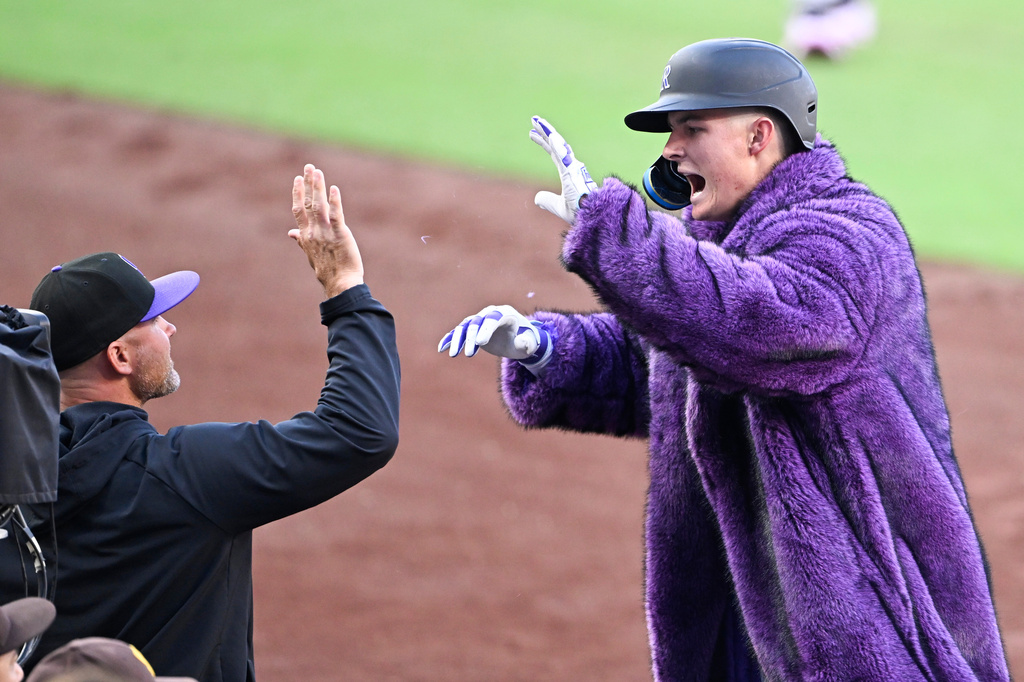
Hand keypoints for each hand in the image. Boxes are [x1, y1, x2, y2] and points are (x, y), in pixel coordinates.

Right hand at [290, 164, 363, 297]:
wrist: (340, 283)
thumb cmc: (327, 269)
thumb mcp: (310, 253)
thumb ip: (301, 240)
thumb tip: (291, 233)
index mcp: (306, 236)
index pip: (298, 210)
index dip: (297, 193)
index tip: (297, 179)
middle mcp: (313, 232)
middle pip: (308, 203)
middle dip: (308, 184)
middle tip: (308, 167)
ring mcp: (326, 233)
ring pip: (319, 206)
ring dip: (318, 187)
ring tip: (317, 172)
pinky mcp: (340, 234)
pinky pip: (336, 215)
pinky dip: (335, 201)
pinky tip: (334, 189)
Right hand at [438, 305, 554, 373]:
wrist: (518, 338)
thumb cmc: (525, 340)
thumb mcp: (530, 344)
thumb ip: (527, 344)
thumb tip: (521, 342)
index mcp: (505, 314)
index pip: (493, 319)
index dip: (486, 329)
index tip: (480, 343)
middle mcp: (490, 313)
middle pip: (477, 322)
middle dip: (471, 337)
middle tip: (468, 354)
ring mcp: (480, 320)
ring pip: (465, 327)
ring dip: (458, 340)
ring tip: (454, 355)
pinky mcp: (472, 328)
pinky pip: (458, 332)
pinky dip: (450, 339)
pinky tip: (442, 349)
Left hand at [530, 116, 597, 223]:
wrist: (593, 219)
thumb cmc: (581, 212)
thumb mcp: (559, 206)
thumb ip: (548, 200)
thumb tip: (536, 198)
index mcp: (569, 173)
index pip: (554, 153)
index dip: (544, 142)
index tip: (532, 133)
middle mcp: (572, 167)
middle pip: (556, 145)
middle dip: (545, 132)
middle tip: (533, 120)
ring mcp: (574, 169)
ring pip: (559, 146)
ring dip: (549, 133)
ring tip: (538, 122)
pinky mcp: (574, 174)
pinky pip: (564, 157)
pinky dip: (557, 146)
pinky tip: (550, 136)